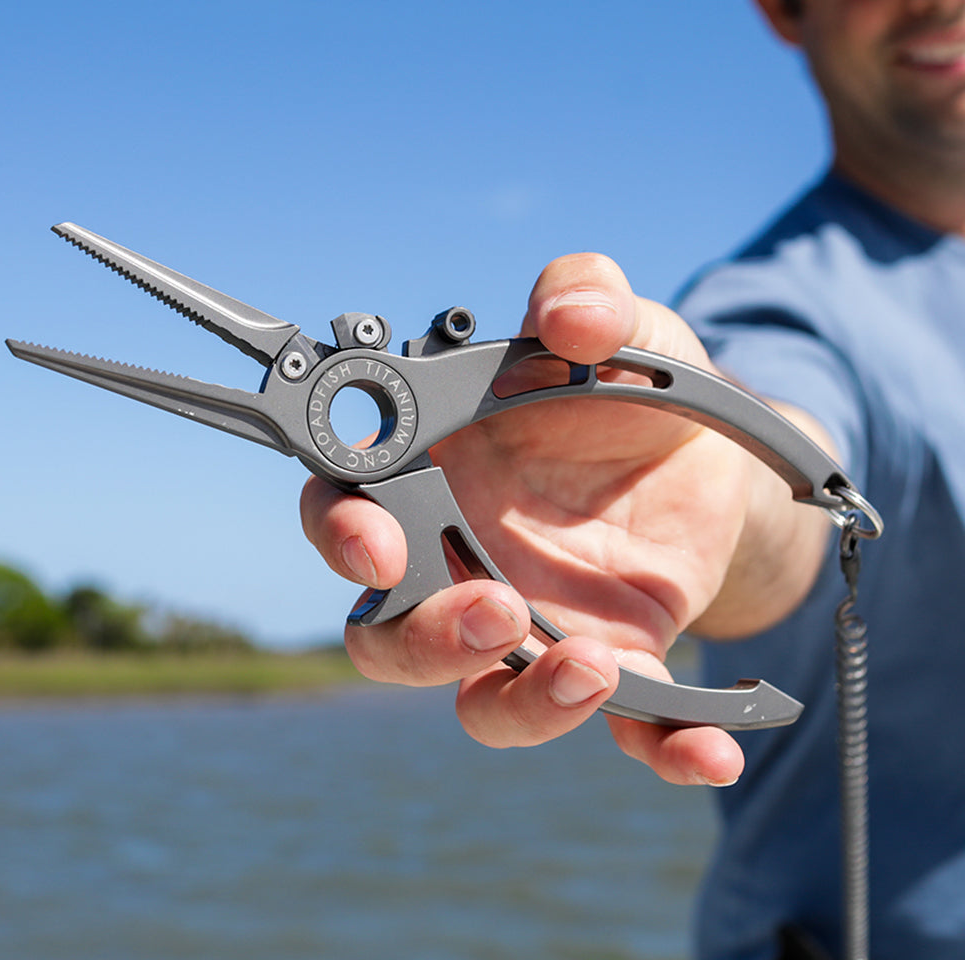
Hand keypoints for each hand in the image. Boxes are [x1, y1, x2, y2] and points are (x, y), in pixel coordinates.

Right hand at [302, 254, 804, 784]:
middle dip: (423, 640)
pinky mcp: (611, 665)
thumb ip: (588, 295)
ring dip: (522, 703)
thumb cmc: (632, 390)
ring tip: (592, 667)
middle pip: (390, 637)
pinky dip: (659, 750)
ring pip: (482, 704)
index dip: (337, 533)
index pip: (343, 511)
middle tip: (495, 607)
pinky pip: (621, 731)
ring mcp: (531, 627)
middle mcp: (460, 565)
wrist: (709, 458)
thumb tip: (571, 313)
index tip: (377, 541)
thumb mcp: (622, 323)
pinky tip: (707, 752)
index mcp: (433, 476)